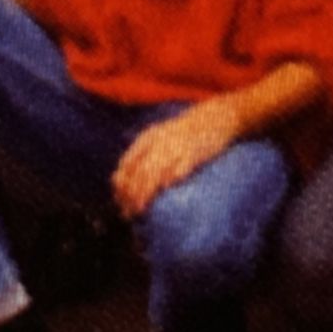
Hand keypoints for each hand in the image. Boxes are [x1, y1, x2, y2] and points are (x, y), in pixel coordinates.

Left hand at [112, 99, 240, 217]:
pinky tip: (165, 189)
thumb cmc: (183, 133)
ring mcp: (176, 147)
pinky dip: (171, 177)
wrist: (213, 117)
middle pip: (139, 171)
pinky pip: (180, 166)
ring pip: (155, 170)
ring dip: (145, 191)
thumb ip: (143, 155)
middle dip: (131, 194)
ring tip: (140, 209)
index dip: (121, 184)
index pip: (127, 163)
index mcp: (148, 138)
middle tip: (128, 213)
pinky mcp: (194, 152)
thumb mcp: (159, 138)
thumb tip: (125, 180)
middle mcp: (158, 142)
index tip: (119, 202)